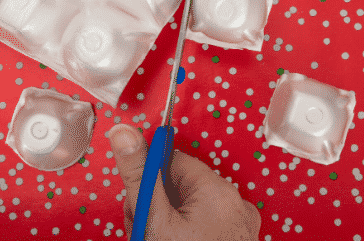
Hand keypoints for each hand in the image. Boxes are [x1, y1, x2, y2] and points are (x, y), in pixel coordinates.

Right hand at [108, 124, 260, 239]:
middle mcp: (236, 204)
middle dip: (155, 201)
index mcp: (218, 192)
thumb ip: (137, 172)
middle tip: (142, 225)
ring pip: (190, 205)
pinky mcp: (236, 240)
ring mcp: (238, 226)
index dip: (149, 177)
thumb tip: (124, 133)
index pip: (173, 160)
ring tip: (153, 238)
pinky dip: (183, 230)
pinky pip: (203, 223)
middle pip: (180, 184)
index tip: (138, 195)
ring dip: (165, 218)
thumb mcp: (152, 219)